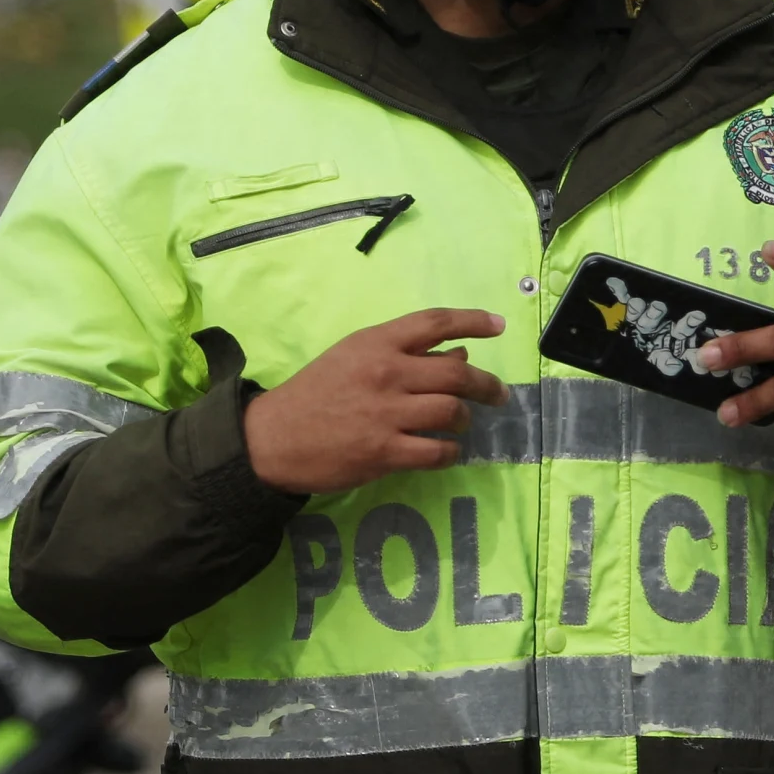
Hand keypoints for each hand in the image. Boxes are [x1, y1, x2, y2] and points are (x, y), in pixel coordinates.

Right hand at [243, 308, 507, 496]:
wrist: (274, 437)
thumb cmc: (316, 392)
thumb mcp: (355, 358)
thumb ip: (405, 354)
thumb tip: (460, 356)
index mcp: (376, 343)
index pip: (435, 323)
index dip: (473, 321)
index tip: (499, 325)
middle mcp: (386, 373)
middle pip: (456, 374)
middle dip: (487, 386)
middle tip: (499, 394)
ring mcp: (386, 414)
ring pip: (451, 413)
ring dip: (465, 419)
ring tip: (461, 424)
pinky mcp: (385, 452)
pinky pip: (437, 452)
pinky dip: (449, 452)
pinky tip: (446, 451)